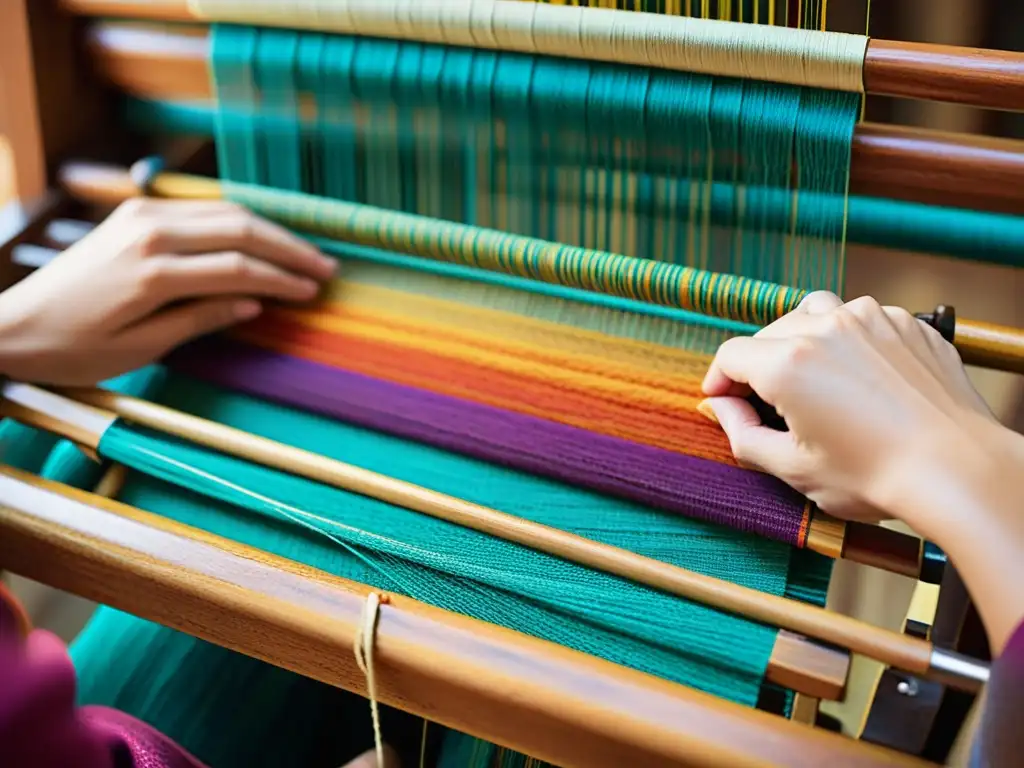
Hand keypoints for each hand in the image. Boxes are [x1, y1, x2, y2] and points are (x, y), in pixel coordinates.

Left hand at [0, 198, 335, 385]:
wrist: (12, 324)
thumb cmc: (72, 350)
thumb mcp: (141, 348)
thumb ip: (201, 318)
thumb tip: (253, 303)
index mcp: (153, 271)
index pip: (239, 267)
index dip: (283, 280)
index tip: (315, 292)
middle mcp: (150, 231)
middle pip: (240, 229)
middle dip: (289, 249)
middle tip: (327, 267)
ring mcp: (141, 214)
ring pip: (225, 211)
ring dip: (269, 231)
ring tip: (304, 253)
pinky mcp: (135, 212)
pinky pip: (201, 210)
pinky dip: (237, 222)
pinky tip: (261, 239)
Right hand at [700, 291, 995, 522]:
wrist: (957, 470)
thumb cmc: (873, 476)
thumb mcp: (792, 468)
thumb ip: (742, 434)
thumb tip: (721, 408)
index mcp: (789, 363)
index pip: (731, 355)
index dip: (719, 379)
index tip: (721, 399)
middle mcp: (826, 327)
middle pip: (770, 333)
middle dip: (759, 364)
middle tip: (767, 402)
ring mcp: (871, 319)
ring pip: (815, 313)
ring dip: (802, 341)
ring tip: (812, 379)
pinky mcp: (906, 324)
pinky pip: (862, 321)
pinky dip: (849, 343)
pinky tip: (860, 381)